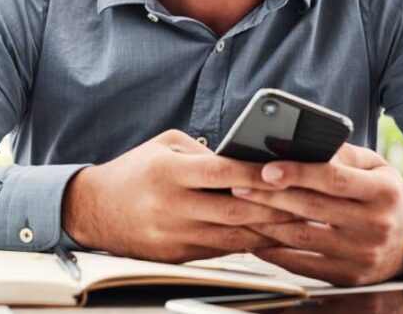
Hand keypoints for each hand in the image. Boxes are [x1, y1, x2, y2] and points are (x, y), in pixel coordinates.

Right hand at [61, 130, 295, 262]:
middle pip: (234, 209)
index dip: (256, 173)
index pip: (220, 172)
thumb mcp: (163, 146)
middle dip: (275, 207)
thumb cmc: (134, 171)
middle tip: (308, 203)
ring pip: (233, 235)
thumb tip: (245, 159)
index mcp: (168, 172)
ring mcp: (173, 235)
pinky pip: (221, 250)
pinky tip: (272, 237)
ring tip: (301, 223)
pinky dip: (249, 243)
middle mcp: (171, 206)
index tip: (287, 171)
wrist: (94, 210)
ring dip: (269, 230)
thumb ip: (203, 152)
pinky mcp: (176, 256)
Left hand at [234, 143, 402, 285]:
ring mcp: (361, 254)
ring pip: (302, 237)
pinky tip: (254, 236)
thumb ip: (342, 154)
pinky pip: (301, 264)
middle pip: (312, 207)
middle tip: (239, 184)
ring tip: (241, 207)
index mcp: (383, 192)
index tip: (265, 169)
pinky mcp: (347, 275)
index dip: (298, 172)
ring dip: (265, 222)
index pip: (334, 179)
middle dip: (270, 195)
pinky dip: (274, 250)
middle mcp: (376, 225)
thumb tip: (302, 146)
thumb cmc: (381, 195)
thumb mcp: (374, 167)